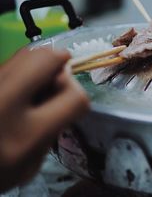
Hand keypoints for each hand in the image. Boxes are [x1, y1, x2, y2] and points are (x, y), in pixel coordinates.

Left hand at [0, 48, 88, 191]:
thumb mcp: (32, 164)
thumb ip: (53, 126)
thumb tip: (62, 82)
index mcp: (25, 136)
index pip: (75, 97)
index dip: (79, 98)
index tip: (68, 105)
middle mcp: (3, 103)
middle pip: (48, 58)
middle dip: (61, 63)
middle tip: (56, 78)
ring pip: (26, 52)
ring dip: (40, 63)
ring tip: (33, 83)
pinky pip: (9, 62)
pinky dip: (20, 68)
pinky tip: (14, 88)